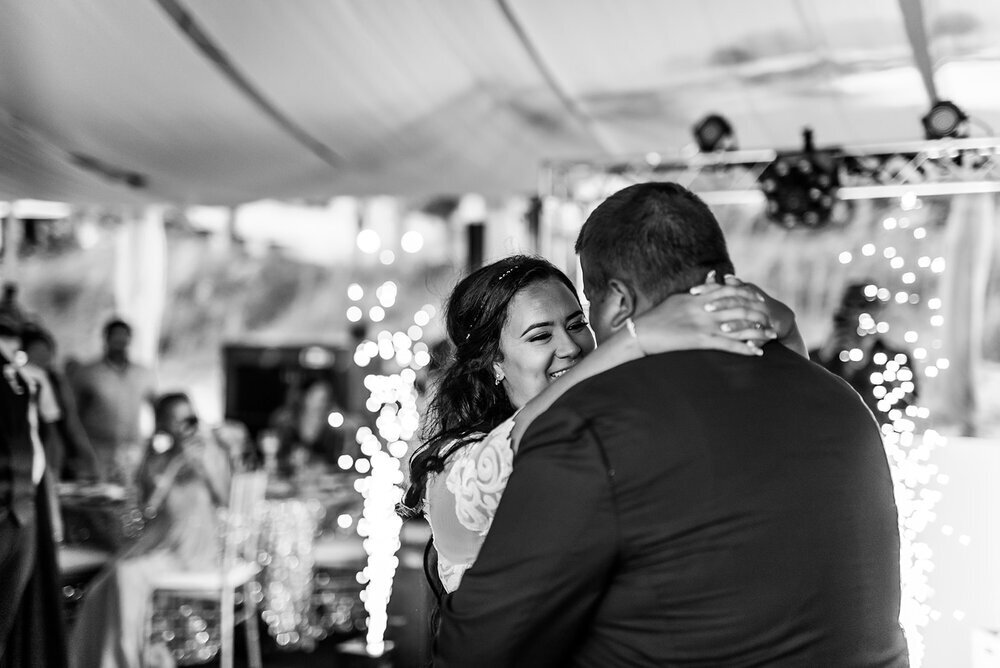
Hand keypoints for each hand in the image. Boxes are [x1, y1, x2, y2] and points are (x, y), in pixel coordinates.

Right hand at [634, 273, 775, 356]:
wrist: (641, 333)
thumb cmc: (656, 317)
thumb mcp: (677, 298)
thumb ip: (698, 290)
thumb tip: (712, 277)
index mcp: (699, 297)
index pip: (729, 290)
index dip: (747, 293)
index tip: (759, 297)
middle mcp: (705, 308)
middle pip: (740, 307)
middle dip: (758, 313)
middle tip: (771, 319)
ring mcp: (704, 324)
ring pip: (739, 326)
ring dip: (757, 332)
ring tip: (771, 336)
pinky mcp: (701, 340)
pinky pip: (729, 344)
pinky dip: (745, 349)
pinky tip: (757, 353)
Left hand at [691, 273, 806, 357]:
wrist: (781, 318)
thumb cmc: (754, 305)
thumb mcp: (741, 294)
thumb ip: (725, 287)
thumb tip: (713, 274)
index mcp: (743, 292)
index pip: (724, 288)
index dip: (709, 288)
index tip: (692, 291)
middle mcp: (753, 302)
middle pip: (735, 301)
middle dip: (721, 305)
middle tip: (706, 308)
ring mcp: (762, 316)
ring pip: (748, 319)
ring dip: (736, 325)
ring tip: (723, 328)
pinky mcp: (769, 331)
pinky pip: (762, 338)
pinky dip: (756, 342)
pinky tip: (749, 347)